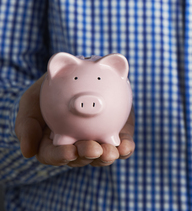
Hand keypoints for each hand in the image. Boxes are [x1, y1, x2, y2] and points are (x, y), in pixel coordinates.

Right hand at [15, 74, 134, 166]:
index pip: (53, 155)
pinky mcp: (116, 133)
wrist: (78, 71)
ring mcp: (97, 139)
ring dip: (107, 157)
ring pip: (102, 155)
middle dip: (87, 157)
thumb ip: (27, 124)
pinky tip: (126, 147)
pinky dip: (125, 149)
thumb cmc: (50, 89)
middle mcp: (75, 145)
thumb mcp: (31, 101)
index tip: (69, 151)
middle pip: (80, 158)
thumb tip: (27, 153)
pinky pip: (122, 144)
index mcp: (52, 142)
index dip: (60, 157)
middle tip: (93, 149)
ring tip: (111, 151)